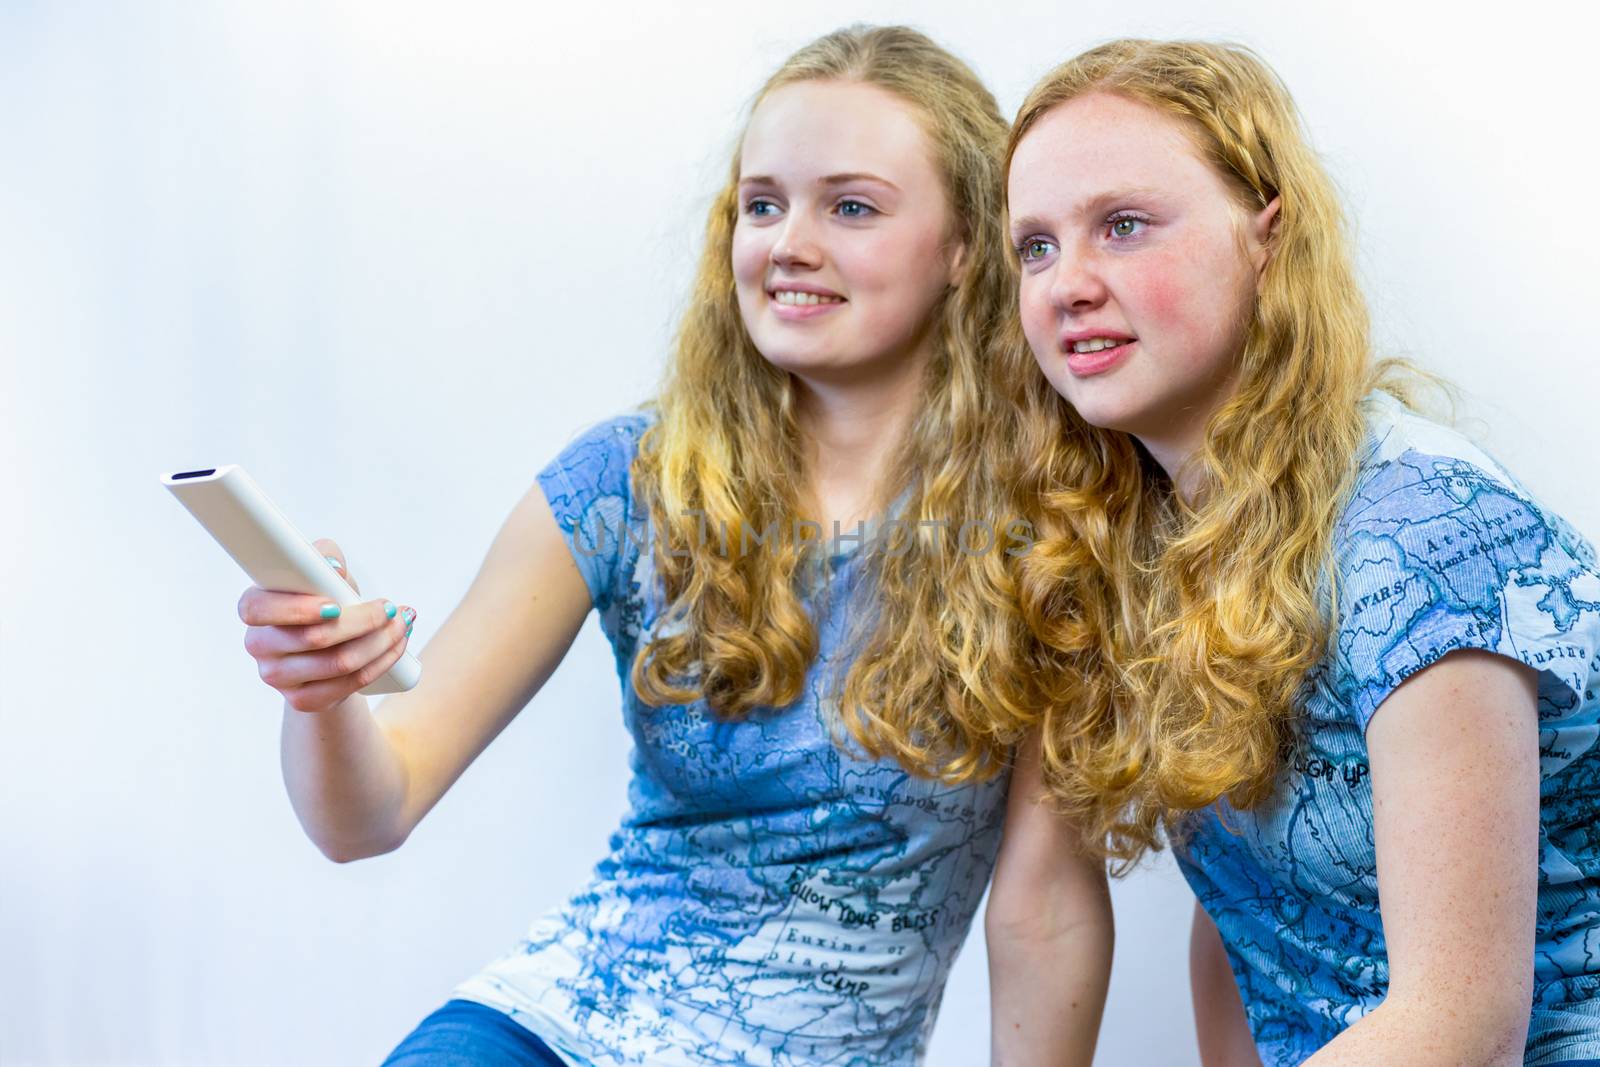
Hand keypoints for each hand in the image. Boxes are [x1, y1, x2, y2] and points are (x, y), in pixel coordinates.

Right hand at [237, 538, 415, 712]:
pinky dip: (382, 661)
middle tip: (390, 608)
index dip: (296, 608)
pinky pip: (352, 682)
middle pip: (313, 638)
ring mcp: (278, 677)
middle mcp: (259, 645)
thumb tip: (333, 568)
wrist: (325, 649)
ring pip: (339, 663)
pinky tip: (397, 644)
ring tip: (402, 622)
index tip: (335, 605)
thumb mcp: (322, 574)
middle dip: (362, 621)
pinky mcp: (303, 699)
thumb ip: (322, 559)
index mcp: (255, 609)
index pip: (259, 608)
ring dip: (381, 641)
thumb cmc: (322, 600)